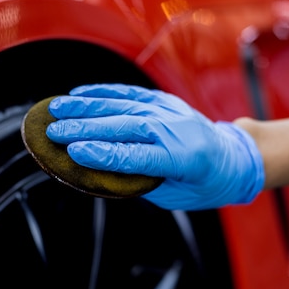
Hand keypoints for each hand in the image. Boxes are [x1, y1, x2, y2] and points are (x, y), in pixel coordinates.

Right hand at [46, 84, 264, 210]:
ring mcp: (171, 111)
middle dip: (86, 128)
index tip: (75, 152)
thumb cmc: (203, 182)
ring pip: (123, 104)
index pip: (136, 156)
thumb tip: (100, 170)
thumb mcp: (174, 196)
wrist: (233, 155)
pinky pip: (130, 92)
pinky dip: (103, 92)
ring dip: (87, 106)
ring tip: (58, 109)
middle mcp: (177, 129)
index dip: (103, 154)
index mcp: (184, 159)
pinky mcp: (164, 100)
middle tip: (55, 131)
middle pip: (124, 126)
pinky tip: (80, 93)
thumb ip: (139, 181)